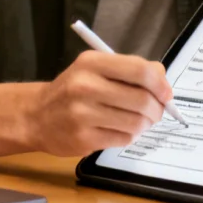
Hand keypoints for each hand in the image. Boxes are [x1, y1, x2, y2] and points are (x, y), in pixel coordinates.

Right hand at [26, 50, 172, 156]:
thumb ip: (128, 70)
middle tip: (155, 112)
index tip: (166, 94)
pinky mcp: (83, 139)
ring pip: (136, 122)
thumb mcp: (95, 69)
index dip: (160, 84)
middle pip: (142, 99)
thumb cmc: (72, 91)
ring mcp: (83, 114)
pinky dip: (129, 136)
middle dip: (157, 109)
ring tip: (136, 121)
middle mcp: (86, 86)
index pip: (140, 71)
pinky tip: (118, 130)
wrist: (36, 116)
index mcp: (92, 63)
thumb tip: (163, 81)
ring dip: (144, 124)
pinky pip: (123, 139)